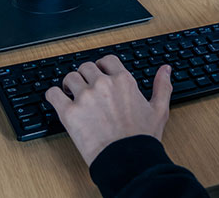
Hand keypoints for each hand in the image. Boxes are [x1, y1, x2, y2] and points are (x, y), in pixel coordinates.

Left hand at [45, 55, 172, 165]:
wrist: (126, 158)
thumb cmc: (142, 136)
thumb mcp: (159, 108)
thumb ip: (162, 85)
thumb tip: (165, 69)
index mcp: (123, 80)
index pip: (107, 60)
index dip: (102, 65)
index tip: (100, 73)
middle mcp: (103, 84)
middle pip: (86, 67)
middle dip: (85, 75)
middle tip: (85, 86)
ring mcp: (84, 97)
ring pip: (69, 77)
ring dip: (69, 84)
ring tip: (70, 93)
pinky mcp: (69, 112)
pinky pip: (53, 93)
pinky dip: (53, 95)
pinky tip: (58, 100)